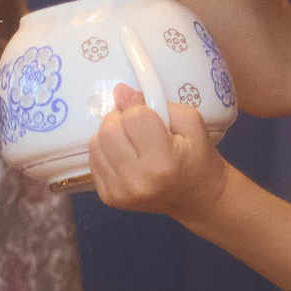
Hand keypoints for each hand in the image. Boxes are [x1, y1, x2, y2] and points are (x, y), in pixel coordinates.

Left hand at [90, 85, 230, 225]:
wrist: (197, 197)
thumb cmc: (197, 156)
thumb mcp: (190, 122)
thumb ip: (156, 101)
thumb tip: (119, 92)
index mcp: (162, 161)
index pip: (133, 116)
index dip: (141, 110)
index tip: (153, 119)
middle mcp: (137, 180)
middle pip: (108, 130)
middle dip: (120, 120)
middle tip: (138, 129)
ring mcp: (120, 192)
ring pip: (95, 144)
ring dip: (111, 137)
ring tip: (132, 144)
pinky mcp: (109, 198)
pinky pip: (93, 161)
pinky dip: (106, 153)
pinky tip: (126, 158)